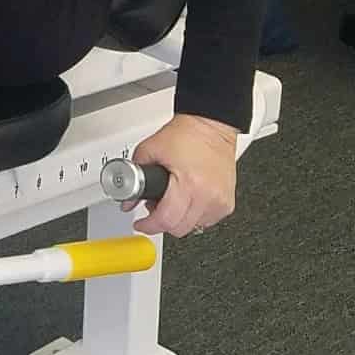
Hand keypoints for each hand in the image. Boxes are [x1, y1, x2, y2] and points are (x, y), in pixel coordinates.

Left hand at [127, 114, 238, 238]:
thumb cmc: (186, 134)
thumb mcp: (149, 150)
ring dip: (179, 219)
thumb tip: (127, 201)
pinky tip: (189, 199)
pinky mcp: (227, 204)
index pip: (166, 220)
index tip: (141, 224)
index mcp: (189, 183)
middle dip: (162, 222)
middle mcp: (208, 195)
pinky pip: (207, 222)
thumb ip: (132, 176)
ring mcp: (220, 201)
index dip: (149, 226)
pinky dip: (194, 216)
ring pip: (193, 228)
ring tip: (173, 199)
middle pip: (179, 228)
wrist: (211, 126)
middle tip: (155, 208)